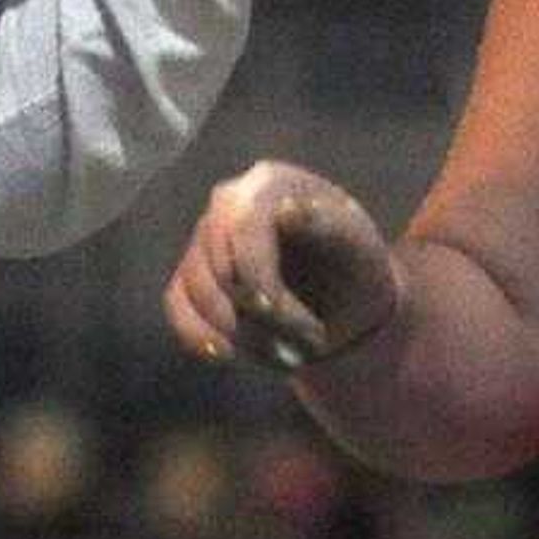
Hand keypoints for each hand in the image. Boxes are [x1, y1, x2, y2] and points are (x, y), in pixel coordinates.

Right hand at [166, 159, 398, 371]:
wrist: (343, 305)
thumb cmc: (355, 268)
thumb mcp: (359, 248)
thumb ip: (329, 226)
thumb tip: (287, 209)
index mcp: (269, 184)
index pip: (244, 229)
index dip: (261, 280)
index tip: (292, 319)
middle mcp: (227, 203)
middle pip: (220, 268)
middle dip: (265, 319)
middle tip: (313, 342)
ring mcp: (202, 240)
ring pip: (199, 295)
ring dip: (244, 337)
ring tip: (291, 353)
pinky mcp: (189, 277)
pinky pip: (179, 311)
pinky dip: (206, 340)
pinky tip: (235, 354)